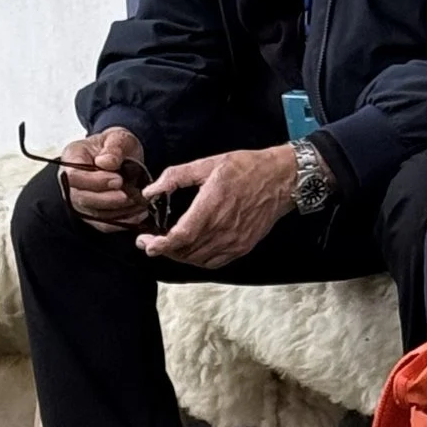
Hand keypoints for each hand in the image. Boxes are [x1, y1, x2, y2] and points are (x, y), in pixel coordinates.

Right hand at [58, 126, 153, 229]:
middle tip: (129, 194)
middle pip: (82, 198)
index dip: (95, 181)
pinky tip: (139, 212)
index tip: (118, 179)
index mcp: (72, 157)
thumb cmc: (116, 146)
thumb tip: (106, 162)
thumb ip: (114, 148)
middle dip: (108, 199)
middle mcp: (71, 182)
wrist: (120, 157)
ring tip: (139, 201)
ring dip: (118, 211)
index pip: (73, 176)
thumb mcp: (119, 138)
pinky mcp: (92, 215)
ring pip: (94, 214)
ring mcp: (79, 201)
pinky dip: (123, 221)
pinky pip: (105, 225)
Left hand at [137, 144, 299, 268]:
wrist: (280, 179)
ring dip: (179, 255)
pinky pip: (213, 263)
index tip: (146, 243)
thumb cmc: (245, 168)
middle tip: (150, 242)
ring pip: (197, 260)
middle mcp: (223, 228)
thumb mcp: (207, 164)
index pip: (180, 236)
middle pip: (185, 251)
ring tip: (169, 245)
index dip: (160, 244)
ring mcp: (234, 241)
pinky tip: (191, 249)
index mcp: (212, 205)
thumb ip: (175, 177)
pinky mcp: (242, 247)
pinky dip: (197, 260)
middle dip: (164, 249)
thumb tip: (151, 191)